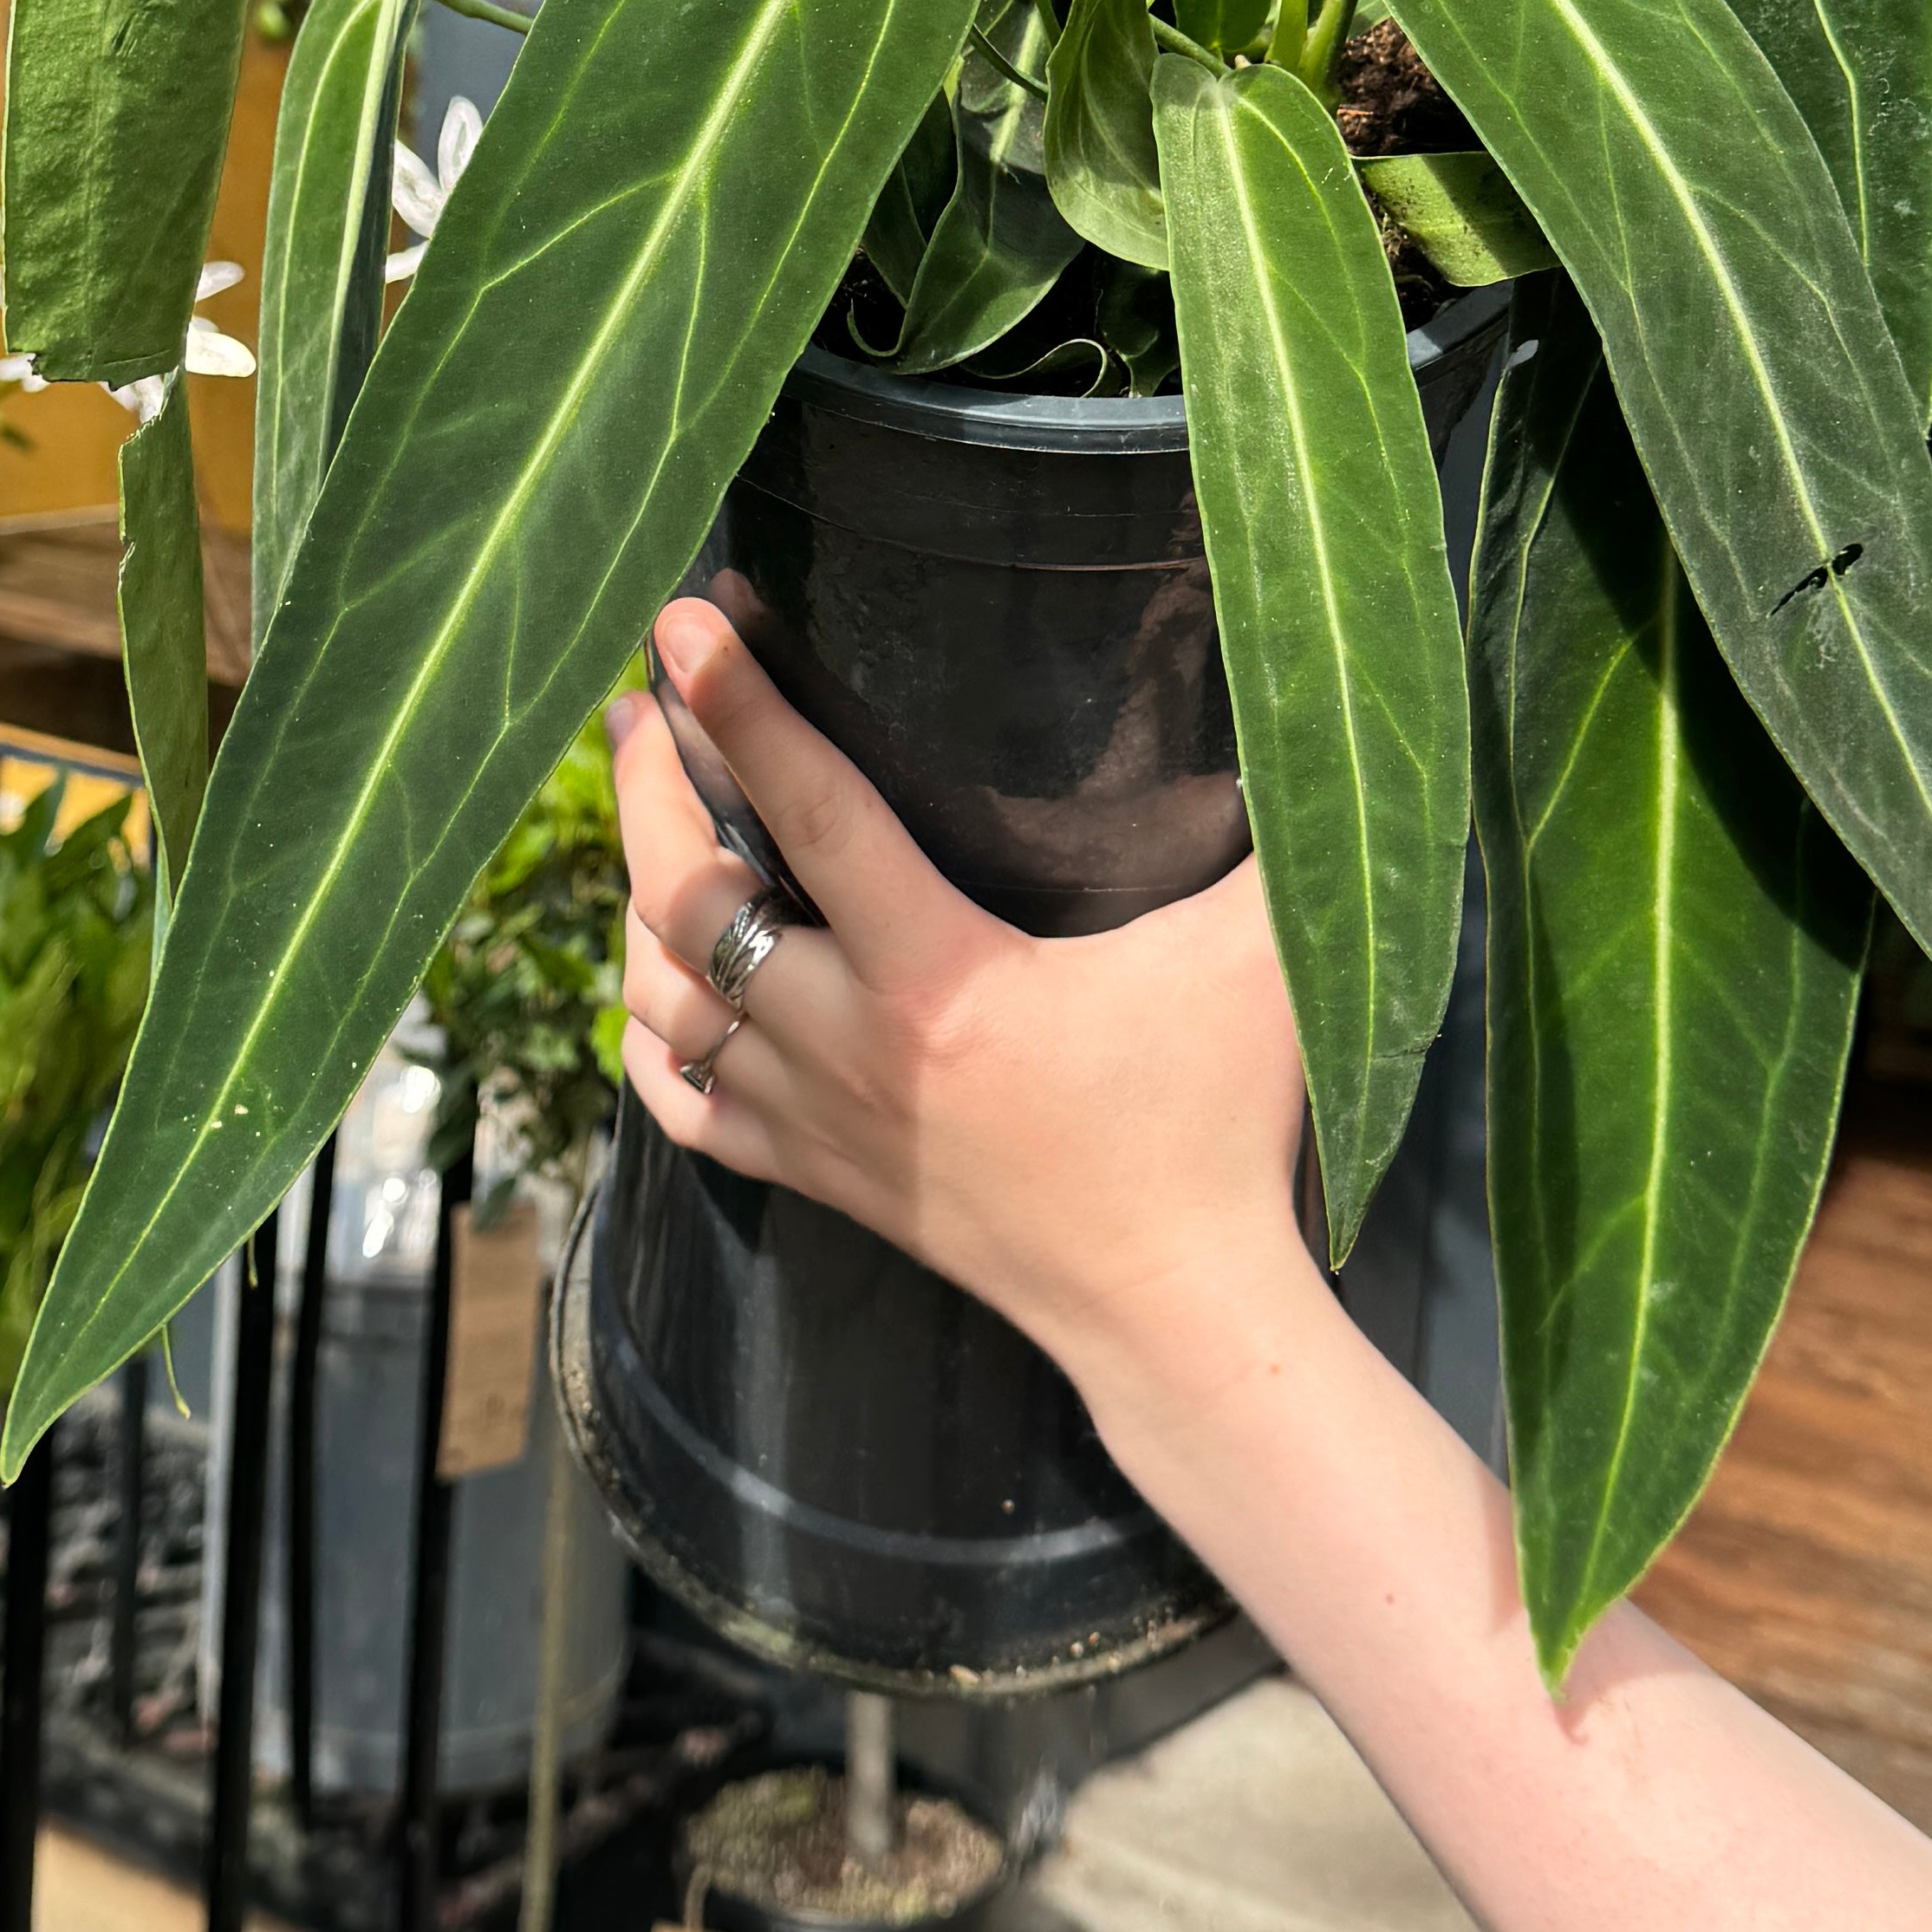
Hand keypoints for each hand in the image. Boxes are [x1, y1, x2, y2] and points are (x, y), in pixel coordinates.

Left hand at [610, 593, 1315, 1382]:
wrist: (1173, 1312)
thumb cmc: (1217, 1125)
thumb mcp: (1257, 962)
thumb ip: (1275, 837)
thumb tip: (1299, 713)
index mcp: (940, 976)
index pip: (812, 811)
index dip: (740, 706)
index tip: (681, 619)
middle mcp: (850, 1044)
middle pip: (690, 897)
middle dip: (649, 784)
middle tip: (642, 700)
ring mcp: (818, 1119)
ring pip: (662, 993)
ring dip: (632, 892)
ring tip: (646, 802)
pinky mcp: (814, 1176)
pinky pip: (677, 1101)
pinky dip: (646, 1027)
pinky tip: (652, 969)